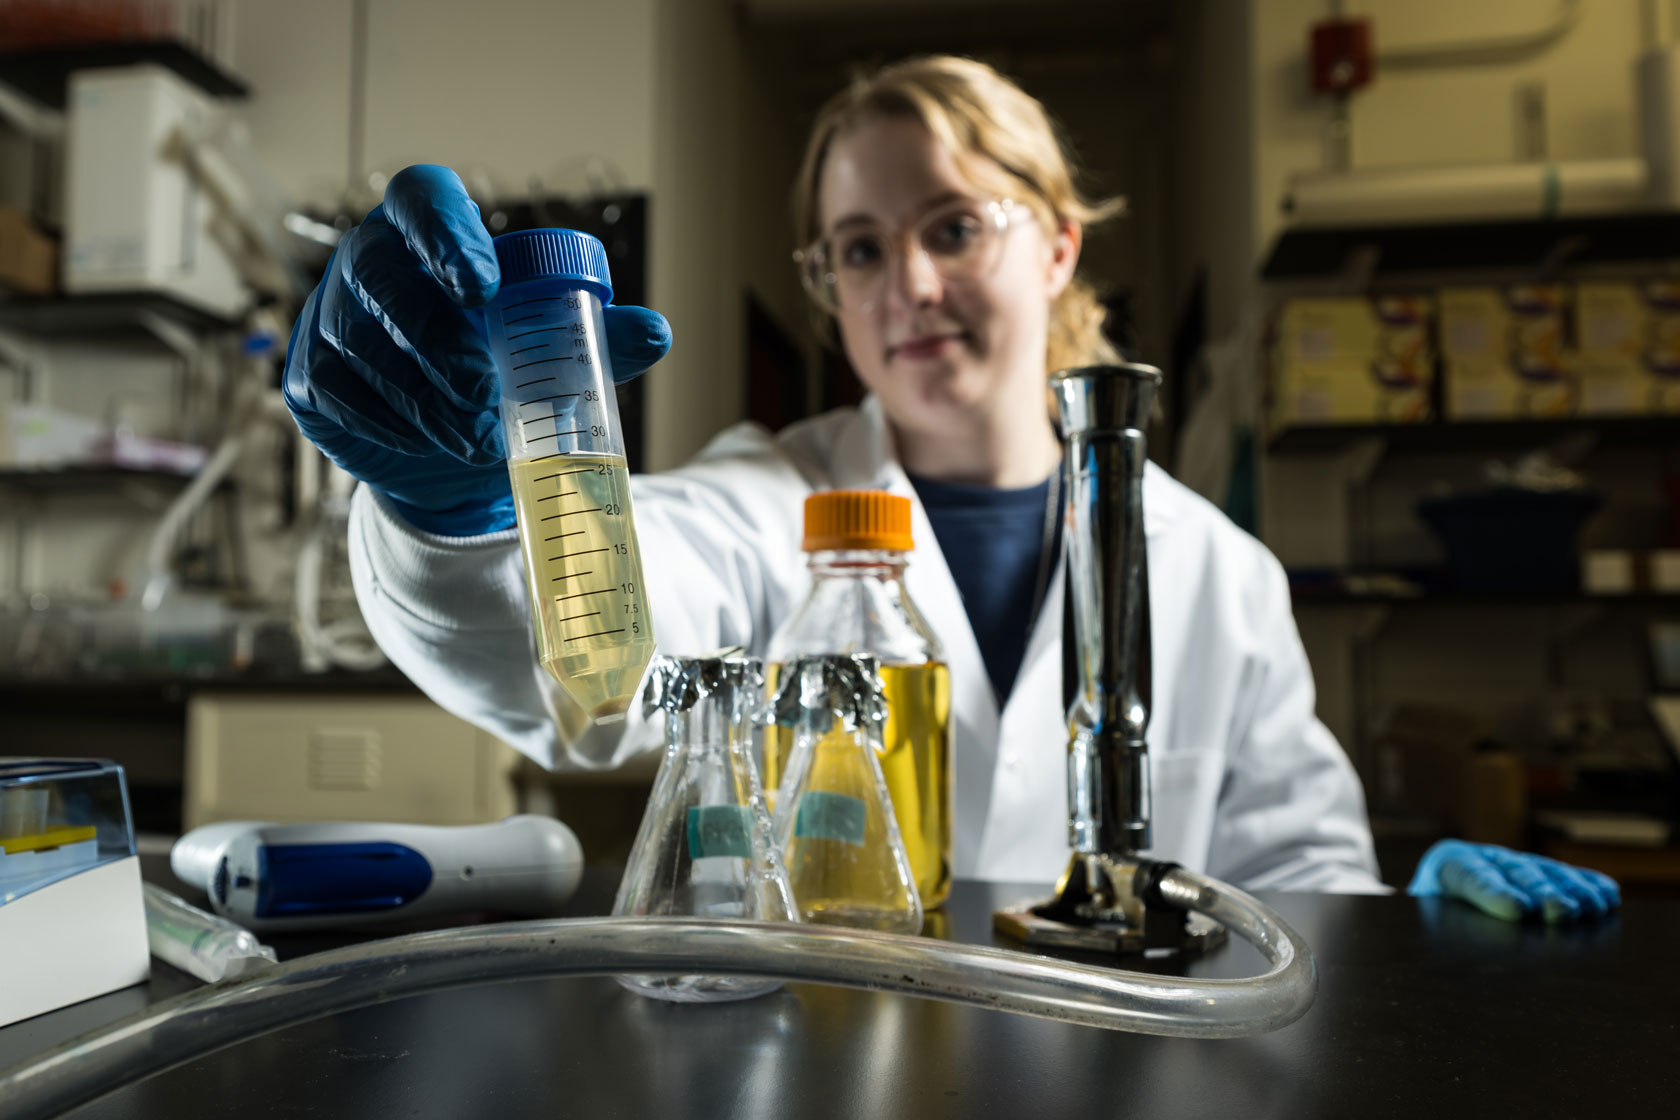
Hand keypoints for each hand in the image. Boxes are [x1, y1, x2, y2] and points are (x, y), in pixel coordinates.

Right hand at [283, 164, 671, 534]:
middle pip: (383, 278)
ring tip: (478, 438)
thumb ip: (596, 340)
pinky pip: (340, 395)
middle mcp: (370, 261)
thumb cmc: (500, 373)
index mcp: (429, 231)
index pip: (420, 198)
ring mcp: (330, 317)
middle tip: (486, 392)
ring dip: (426, 399)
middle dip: (438, 341)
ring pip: (364, 346)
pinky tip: (429, 442)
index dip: (444, 232)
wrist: (450, 449)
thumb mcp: (552, 355)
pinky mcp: (311, 377)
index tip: (483, 284)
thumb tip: (655, 333)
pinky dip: (392, 425)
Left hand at [1408, 839, 1619, 923]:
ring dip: (1571, 890)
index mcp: (1450, 867)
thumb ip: (1443, 937)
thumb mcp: (1425, 919)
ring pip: (1546, 872)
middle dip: (1540, 892)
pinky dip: (1589, 884)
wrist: (1441, 884)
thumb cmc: (1433, 914)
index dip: (1495, 894)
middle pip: (1516, 873)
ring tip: (1590, 908)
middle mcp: (1486, 859)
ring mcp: (1516, 862)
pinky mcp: (1540, 869)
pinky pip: (1567, 874)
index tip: (1518, 911)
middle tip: (1559, 910)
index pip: (1471, 877)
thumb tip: (1464, 977)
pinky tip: (1608, 895)